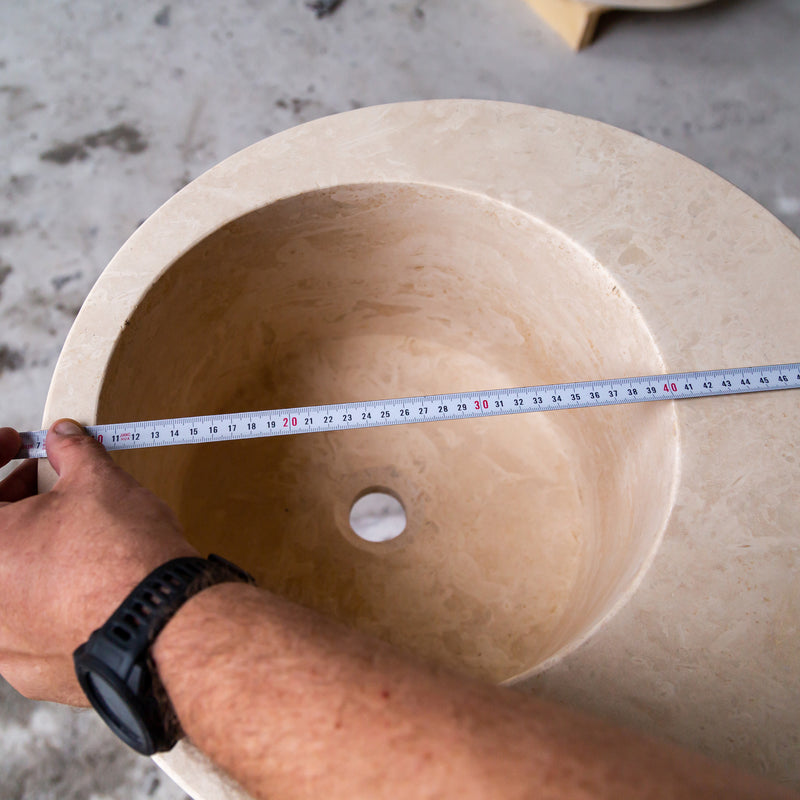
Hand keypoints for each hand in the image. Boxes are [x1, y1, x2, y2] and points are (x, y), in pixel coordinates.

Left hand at [0, 421, 197, 705]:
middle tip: (49, 486)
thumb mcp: (99, 482)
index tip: (14, 445)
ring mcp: (2, 642)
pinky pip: (28, 625)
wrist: (163, 620)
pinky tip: (83, 585)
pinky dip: (47, 600)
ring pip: (9, 584)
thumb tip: (66, 439)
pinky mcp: (31, 670)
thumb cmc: (125, 558)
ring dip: (32, 552)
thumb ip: (72, 454)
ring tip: (75, 535)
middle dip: (14, 503)